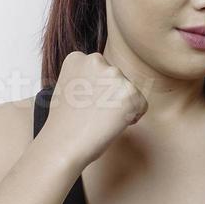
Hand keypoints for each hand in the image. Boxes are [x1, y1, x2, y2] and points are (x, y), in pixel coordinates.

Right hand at [39, 50, 148, 169]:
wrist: (63, 146)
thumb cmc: (63, 126)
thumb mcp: (67, 90)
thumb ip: (85, 79)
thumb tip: (103, 84)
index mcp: (77, 57)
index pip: (100, 72)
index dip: (96, 92)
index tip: (83, 105)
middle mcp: (96, 60)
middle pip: (117, 79)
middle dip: (110, 97)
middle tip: (92, 114)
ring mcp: (114, 74)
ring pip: (129, 92)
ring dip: (120, 107)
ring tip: (99, 120)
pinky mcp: (129, 92)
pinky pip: (141, 106)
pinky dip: (131, 118)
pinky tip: (111, 124)